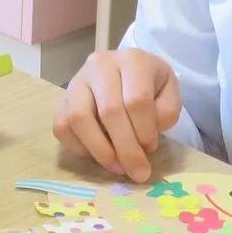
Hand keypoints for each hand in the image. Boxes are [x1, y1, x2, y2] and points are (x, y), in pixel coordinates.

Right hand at [52, 48, 181, 180]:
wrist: (126, 71)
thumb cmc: (150, 84)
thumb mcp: (169, 92)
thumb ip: (166, 112)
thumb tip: (143, 140)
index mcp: (132, 60)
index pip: (137, 100)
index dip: (145, 131)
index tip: (152, 149)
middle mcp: (100, 64)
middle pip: (109, 111)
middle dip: (125, 149)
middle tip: (137, 172)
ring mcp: (77, 80)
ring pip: (79, 118)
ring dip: (100, 150)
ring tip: (116, 166)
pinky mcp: (61, 98)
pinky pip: (62, 126)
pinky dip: (78, 147)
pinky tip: (97, 155)